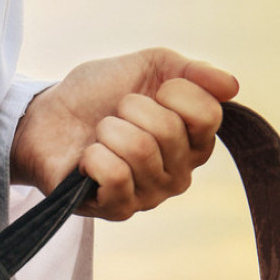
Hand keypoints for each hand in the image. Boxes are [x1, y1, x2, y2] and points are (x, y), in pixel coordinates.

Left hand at [10, 48, 239, 219]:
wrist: (46, 118)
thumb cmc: (98, 96)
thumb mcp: (148, 68)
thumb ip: (191, 72)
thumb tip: (232, 86)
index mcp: (194, 141)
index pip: (208, 115)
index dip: (174, 91)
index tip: (152, 90)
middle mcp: (179, 174)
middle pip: (169, 131)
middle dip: (131, 109)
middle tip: (114, 115)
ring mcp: (150, 197)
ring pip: (140, 151)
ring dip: (108, 131)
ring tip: (99, 136)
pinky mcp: (118, 211)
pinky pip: (116, 176)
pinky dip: (93, 157)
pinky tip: (87, 160)